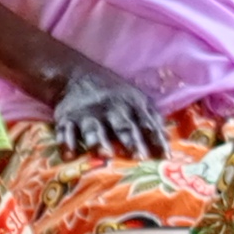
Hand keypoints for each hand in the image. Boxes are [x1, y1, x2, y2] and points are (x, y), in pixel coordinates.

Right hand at [43, 57, 169, 160]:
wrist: (78, 76)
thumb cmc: (115, 96)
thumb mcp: (137, 101)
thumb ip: (152, 121)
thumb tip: (167, 145)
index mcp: (131, 105)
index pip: (147, 123)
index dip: (156, 139)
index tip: (165, 157)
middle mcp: (111, 109)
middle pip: (122, 126)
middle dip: (131, 141)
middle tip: (139, 158)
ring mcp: (88, 114)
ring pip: (94, 129)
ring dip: (99, 142)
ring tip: (105, 155)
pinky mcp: (67, 119)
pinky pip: (65, 131)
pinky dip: (65, 143)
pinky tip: (69, 155)